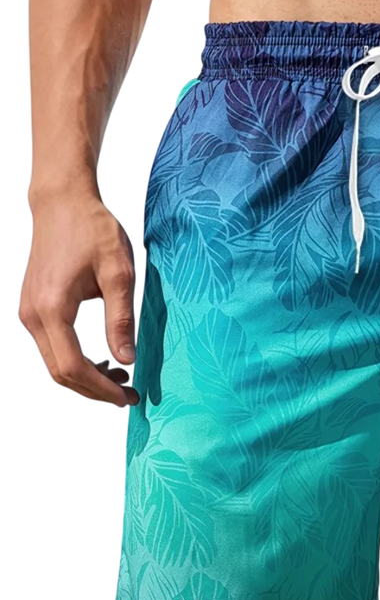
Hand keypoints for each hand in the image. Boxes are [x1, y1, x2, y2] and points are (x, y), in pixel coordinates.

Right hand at [20, 193, 139, 405]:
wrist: (63, 203)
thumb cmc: (93, 231)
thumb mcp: (119, 274)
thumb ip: (121, 319)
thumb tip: (127, 360)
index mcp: (52, 309)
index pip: (73, 367)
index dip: (101, 389)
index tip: (128, 397)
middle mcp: (33, 315)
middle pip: (60, 372)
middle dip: (95, 390)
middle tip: (129, 394)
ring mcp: (29, 312)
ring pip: (55, 363)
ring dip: (87, 377)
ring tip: (121, 376)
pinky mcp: (34, 308)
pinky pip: (53, 347)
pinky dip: (76, 361)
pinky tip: (104, 359)